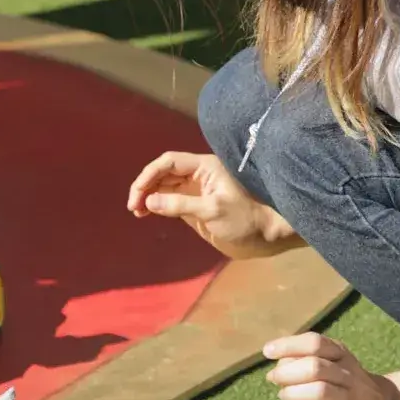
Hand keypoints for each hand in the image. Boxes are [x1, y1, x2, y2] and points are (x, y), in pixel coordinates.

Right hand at [126, 151, 298, 258]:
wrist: (266, 238)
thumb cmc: (245, 219)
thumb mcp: (213, 210)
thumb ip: (180, 205)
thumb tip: (149, 201)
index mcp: (204, 167)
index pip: (169, 162)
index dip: (149, 175)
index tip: (138, 194)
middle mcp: (197, 176)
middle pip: (163, 173)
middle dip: (145, 186)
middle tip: (133, 206)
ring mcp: (195, 192)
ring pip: (163, 187)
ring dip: (148, 196)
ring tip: (137, 211)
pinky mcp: (195, 208)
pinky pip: (169, 202)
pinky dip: (156, 205)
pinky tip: (147, 213)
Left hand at [261, 333, 399, 399]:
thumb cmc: (350, 386)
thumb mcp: (335, 366)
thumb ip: (306, 362)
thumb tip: (276, 367)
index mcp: (342, 356)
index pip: (315, 342)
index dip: (289, 345)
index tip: (267, 351)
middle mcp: (349, 376)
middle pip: (316, 367)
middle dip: (288, 372)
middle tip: (273, 379)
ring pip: (322, 392)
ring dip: (296, 393)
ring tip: (284, 396)